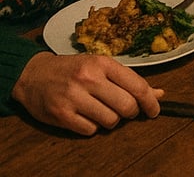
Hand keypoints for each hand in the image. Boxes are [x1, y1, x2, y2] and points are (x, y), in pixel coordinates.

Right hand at [11, 51, 162, 135]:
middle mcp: (89, 78)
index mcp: (103, 63)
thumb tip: (159, 93)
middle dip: (131, 112)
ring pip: (110, 120)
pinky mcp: (62, 115)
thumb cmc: (73, 69)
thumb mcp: (101, 66)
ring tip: (101, 110)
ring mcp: (74, 97)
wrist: (34, 74)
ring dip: (111, 120)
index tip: (155, 110)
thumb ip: (128, 80)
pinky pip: (90, 130)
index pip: (136, 85)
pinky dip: (92, 127)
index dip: (150, 101)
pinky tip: (86, 116)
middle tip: (125, 110)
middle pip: (127, 106)